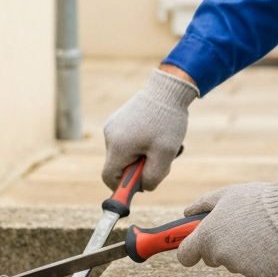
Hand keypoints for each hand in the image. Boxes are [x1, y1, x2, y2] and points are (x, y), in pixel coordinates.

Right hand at [102, 68, 198, 190]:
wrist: (168, 89)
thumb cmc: (167, 123)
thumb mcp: (165, 156)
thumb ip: (152, 177)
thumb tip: (143, 187)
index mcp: (118, 147)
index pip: (109, 178)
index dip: (122, 187)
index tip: (141, 186)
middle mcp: (110, 136)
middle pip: (119, 165)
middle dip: (139, 168)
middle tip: (161, 160)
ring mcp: (113, 125)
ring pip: (125, 153)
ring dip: (143, 154)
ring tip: (162, 143)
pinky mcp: (119, 118)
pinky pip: (127, 140)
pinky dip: (141, 143)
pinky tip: (157, 133)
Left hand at [176, 170, 277, 276]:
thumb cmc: (255, 199)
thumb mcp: (224, 195)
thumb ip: (201, 206)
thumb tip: (186, 213)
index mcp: (207, 237)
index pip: (185, 256)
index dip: (188, 250)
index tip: (193, 246)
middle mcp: (220, 256)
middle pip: (211, 258)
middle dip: (219, 246)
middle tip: (236, 228)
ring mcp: (240, 267)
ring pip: (233, 263)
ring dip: (240, 252)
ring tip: (256, 231)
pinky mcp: (258, 275)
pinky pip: (252, 268)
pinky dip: (257, 258)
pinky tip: (267, 241)